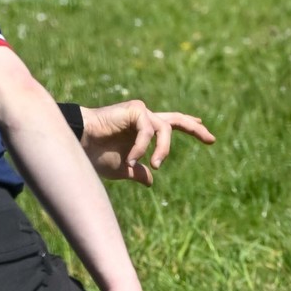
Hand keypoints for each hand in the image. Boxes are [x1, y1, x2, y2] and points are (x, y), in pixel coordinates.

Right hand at [81, 99, 214, 185]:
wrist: (78, 142)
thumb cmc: (95, 154)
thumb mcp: (121, 168)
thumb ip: (137, 172)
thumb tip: (150, 180)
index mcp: (142, 130)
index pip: (170, 125)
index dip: (188, 127)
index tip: (205, 131)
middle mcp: (144, 118)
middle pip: (176, 120)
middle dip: (194, 129)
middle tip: (211, 139)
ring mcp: (140, 112)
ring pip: (164, 130)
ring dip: (163, 150)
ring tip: (156, 165)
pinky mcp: (135, 109)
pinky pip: (149, 131)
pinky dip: (143, 147)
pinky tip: (132, 159)